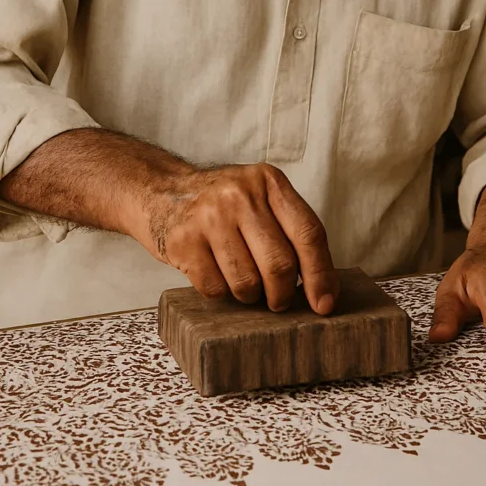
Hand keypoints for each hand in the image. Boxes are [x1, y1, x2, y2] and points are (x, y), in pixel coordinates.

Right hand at [132, 161, 339, 315]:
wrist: (161, 191)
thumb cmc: (221, 205)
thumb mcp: (259, 198)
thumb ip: (289, 230)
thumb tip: (324, 289)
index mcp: (268, 181)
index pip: (308, 233)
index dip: (321, 274)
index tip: (325, 303)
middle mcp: (240, 194)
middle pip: (280, 265)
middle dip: (282, 294)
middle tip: (277, 300)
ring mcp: (209, 217)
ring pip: (248, 284)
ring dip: (250, 296)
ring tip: (242, 282)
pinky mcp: (183, 241)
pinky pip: (216, 289)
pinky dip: (221, 293)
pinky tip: (215, 274)